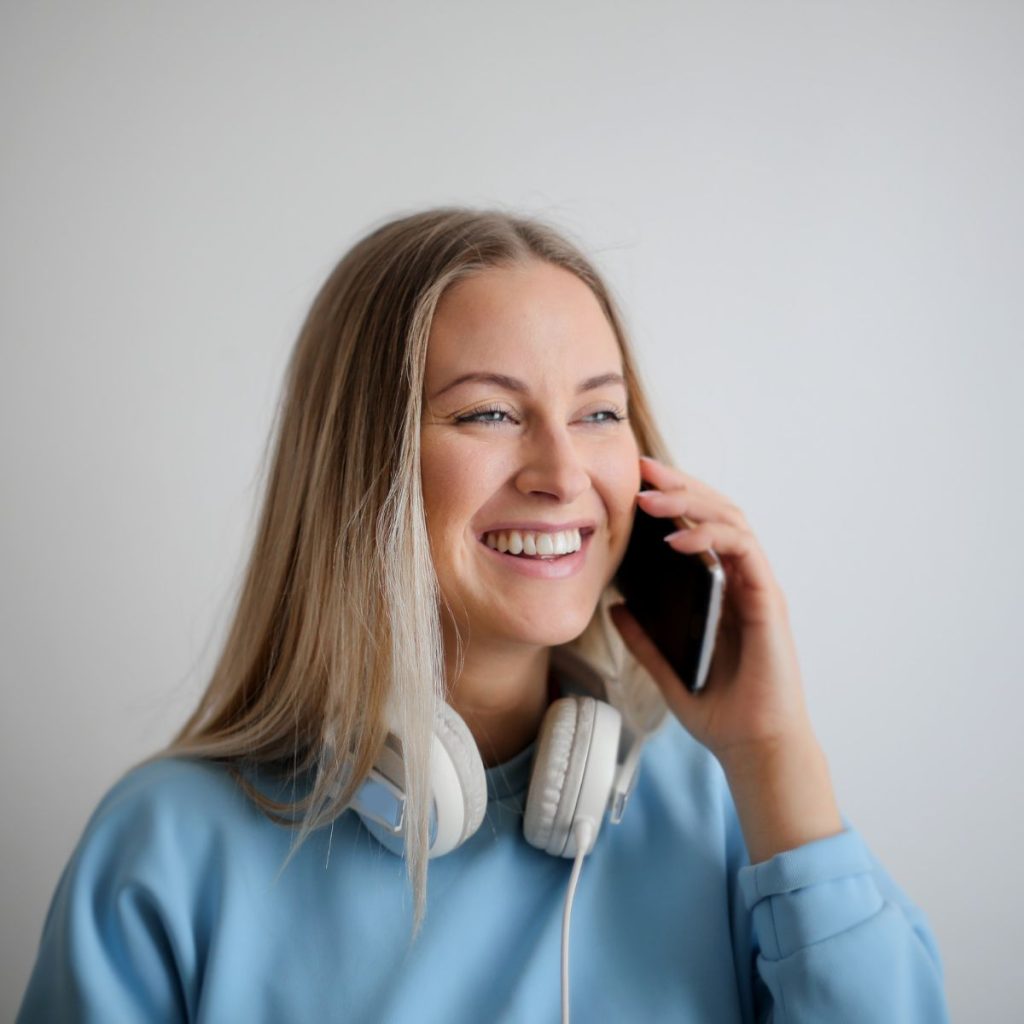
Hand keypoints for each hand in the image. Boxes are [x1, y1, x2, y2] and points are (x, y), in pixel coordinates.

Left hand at [608, 455, 813, 764]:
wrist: (753, 747)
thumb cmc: (719, 710)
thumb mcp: (666, 668)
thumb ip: (644, 637)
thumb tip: (615, 605)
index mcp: (720, 590)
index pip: (698, 527)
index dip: (671, 499)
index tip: (634, 482)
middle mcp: (741, 581)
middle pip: (716, 512)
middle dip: (679, 485)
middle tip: (641, 468)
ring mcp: (757, 587)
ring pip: (732, 521)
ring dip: (690, 501)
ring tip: (648, 497)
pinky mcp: (767, 600)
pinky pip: (742, 552)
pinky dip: (710, 537)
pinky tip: (676, 537)